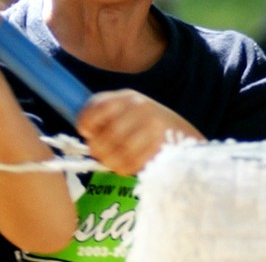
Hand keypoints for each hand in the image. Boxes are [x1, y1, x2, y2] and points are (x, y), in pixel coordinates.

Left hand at [77, 90, 204, 175]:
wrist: (180, 132)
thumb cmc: (143, 123)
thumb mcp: (125, 110)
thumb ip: (104, 116)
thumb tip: (85, 133)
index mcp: (127, 97)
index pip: (99, 106)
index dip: (86, 122)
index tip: (86, 132)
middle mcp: (140, 108)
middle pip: (108, 133)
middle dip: (98, 148)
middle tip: (99, 153)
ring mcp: (152, 127)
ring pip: (119, 151)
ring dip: (110, 161)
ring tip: (110, 161)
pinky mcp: (160, 146)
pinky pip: (132, 163)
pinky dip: (123, 168)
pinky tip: (124, 166)